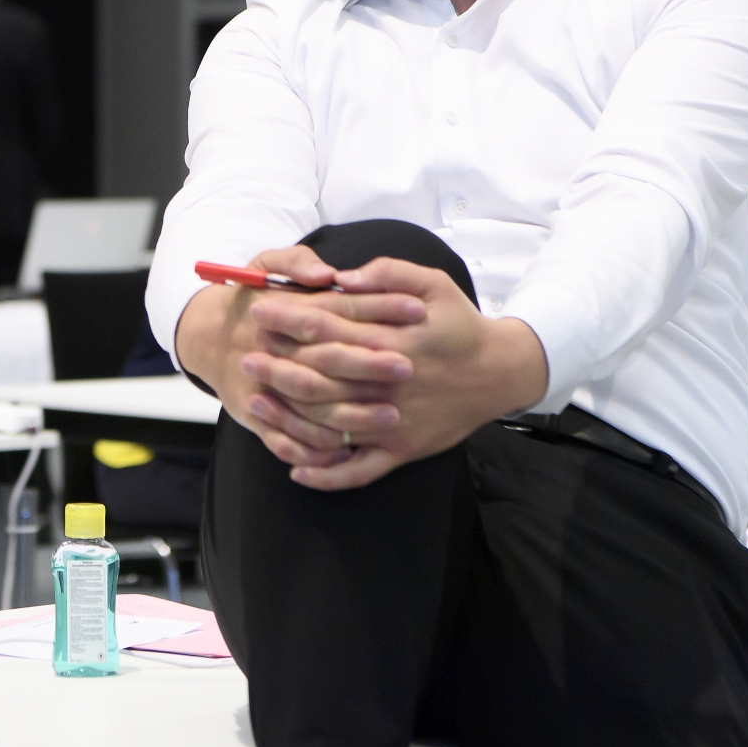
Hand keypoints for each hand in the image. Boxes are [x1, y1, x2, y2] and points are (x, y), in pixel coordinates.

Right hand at [177, 245, 424, 468]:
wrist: (208, 338)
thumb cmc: (251, 300)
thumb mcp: (265, 265)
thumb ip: (295, 262)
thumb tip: (326, 275)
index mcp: (281, 313)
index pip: (336, 309)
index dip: (379, 308)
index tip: (418, 310)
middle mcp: (272, 353)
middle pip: (324, 362)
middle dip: (368, 366)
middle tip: (408, 369)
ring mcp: (263, 390)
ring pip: (310, 409)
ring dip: (352, 416)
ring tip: (392, 417)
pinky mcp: (256, 420)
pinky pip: (286, 442)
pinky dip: (315, 452)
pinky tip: (349, 451)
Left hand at [250, 258, 547, 489]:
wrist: (500, 373)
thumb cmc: (459, 325)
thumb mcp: (434, 283)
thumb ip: (388, 272)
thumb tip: (340, 277)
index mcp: (394, 338)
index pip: (329, 328)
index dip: (289, 319)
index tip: (259, 311)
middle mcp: (390, 382)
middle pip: (321, 377)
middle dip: (278, 367)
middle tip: (246, 358)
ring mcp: (395, 420)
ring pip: (331, 424)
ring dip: (288, 416)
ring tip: (254, 403)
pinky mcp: (403, 449)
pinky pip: (360, 470)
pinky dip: (327, 474)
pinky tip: (295, 468)